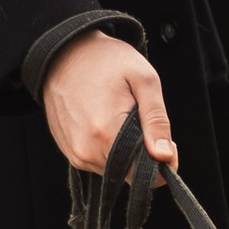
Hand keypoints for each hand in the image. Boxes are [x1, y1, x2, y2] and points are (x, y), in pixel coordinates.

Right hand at [41, 27, 175, 175]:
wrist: (63, 52)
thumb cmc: (105, 61)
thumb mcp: (143, 80)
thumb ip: (157, 120)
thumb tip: (165, 156)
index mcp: (106, 134)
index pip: (145, 176)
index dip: (163, 162)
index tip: (166, 141)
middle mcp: (86, 151)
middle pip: (130, 173)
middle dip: (143, 154)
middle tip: (140, 120)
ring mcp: (75, 154)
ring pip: (116, 169)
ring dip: (125, 150)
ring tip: (119, 116)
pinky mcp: (69, 152)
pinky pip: (99, 161)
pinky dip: (109, 147)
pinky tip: (105, 121)